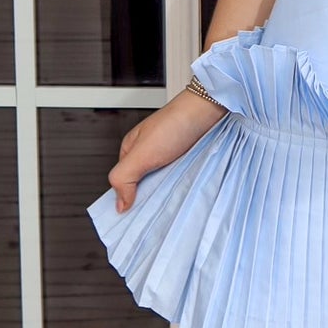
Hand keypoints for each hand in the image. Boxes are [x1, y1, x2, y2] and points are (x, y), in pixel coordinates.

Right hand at [109, 90, 227, 212]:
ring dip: (166, 192)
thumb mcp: (141, 153)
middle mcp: (149, 153)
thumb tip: (119, 205)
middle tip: (155, 211)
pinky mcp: (185, 158)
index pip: (122, 182)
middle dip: (149, 197)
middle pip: (143, 185)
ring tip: (171, 201)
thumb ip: (124, 177)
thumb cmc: (175, 124)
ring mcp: (168, 157)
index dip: (126, 199)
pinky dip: (179, 185)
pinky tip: (183, 190)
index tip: (132, 217)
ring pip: (162, 183)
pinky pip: (178, 178)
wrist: (208, 109)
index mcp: (131, 150)